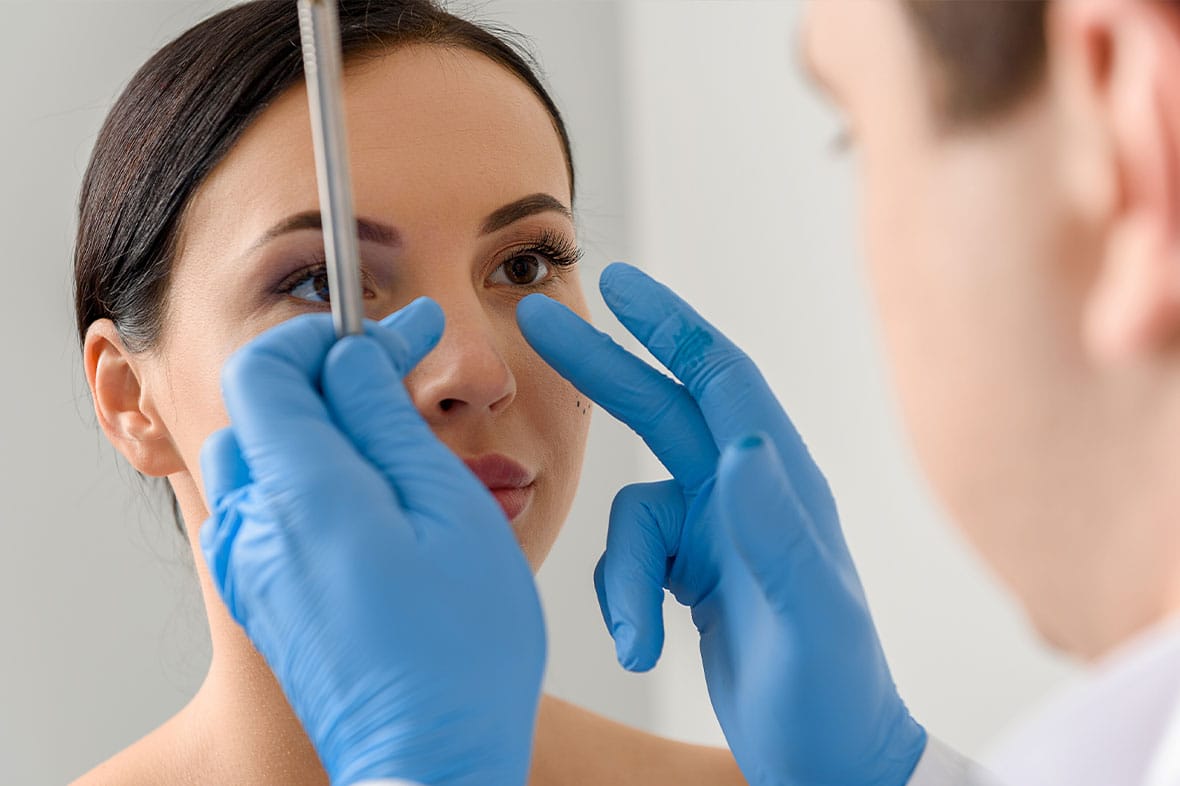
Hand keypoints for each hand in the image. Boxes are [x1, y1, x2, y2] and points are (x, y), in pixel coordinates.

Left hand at [199, 300, 545, 785]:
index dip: (328, 334)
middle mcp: (256, 525)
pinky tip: (372, 497)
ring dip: (322, 423)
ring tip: (395, 439)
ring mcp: (251, 564)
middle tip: (405, 377)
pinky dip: (311, 473)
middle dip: (331, 373)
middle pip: (264, 406)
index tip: (393, 332)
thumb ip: (388, 417)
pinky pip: (267, 503)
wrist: (430, 760)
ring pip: (263, 452)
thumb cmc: (460, 649)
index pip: (270, 367)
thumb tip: (354, 354)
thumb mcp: (447, 509)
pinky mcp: (262, 594)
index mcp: (302, 493)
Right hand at [517, 264, 925, 785]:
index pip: (721, 380)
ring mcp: (715, 531)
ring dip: (622, 578)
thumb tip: (745, 443)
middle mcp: (745, 494)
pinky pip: (628, 561)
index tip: (618, 285)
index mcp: (780, 483)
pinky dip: (621, 600)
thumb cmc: (832, 692)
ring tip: (637, 637)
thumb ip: (775, 528)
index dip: (671, 326)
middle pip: (660, 408)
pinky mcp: (690, 571)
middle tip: (540, 322)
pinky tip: (642, 645)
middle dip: (602, 366)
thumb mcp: (809, 614)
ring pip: (631, 516)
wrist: (824, 758)